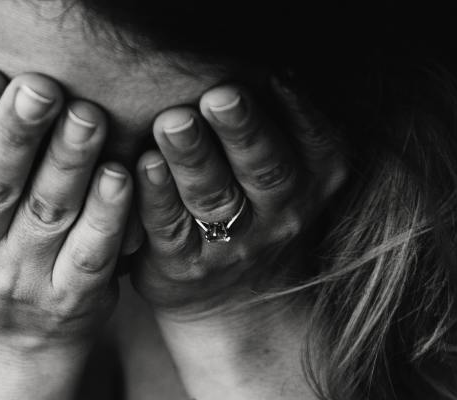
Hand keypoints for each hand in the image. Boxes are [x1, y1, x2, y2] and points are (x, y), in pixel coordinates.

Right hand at [0, 37, 129, 350]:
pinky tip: (121, 176)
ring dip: (70, 162)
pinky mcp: (72, 295)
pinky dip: (108, 215)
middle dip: (17, 133)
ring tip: (89, 117)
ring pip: (47, 211)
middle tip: (42, 88)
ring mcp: (23, 273)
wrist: (1, 336)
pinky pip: (91, 252)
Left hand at [130, 78, 346, 319]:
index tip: (273, 72)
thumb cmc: (259, 202)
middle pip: (264, 167)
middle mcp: (284, 211)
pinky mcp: (185, 266)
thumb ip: (279, 115)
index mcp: (317, 175)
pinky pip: (169, 229)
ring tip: (172, 122)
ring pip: (214, 197)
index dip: (292, 106)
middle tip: (219, 95)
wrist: (241, 298)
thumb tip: (249, 43)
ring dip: (192, 158)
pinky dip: (155, 197)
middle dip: (241, 130)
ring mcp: (236, 244)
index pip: (310, 137)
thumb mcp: (292, 162)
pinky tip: (139, 166)